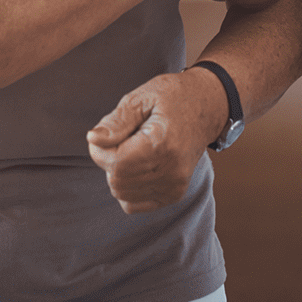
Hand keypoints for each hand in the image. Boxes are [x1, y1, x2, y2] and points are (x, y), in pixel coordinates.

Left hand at [86, 71, 227, 213]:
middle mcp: (172, 170)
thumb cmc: (173, 97)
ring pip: (122, 193)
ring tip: (133, 149)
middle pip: (117, 181)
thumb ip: (117, 120)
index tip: (104, 134)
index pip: (116, 164)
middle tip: (120, 138)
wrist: (208, 107)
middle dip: (108, 160)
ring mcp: (175, 185)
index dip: (100, 150)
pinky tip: (137, 165)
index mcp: (162, 143)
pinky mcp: (174, 194)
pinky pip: (133, 204)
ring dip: (118, 173)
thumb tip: (93, 139)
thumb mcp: (142, 97)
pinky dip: (127, 187)